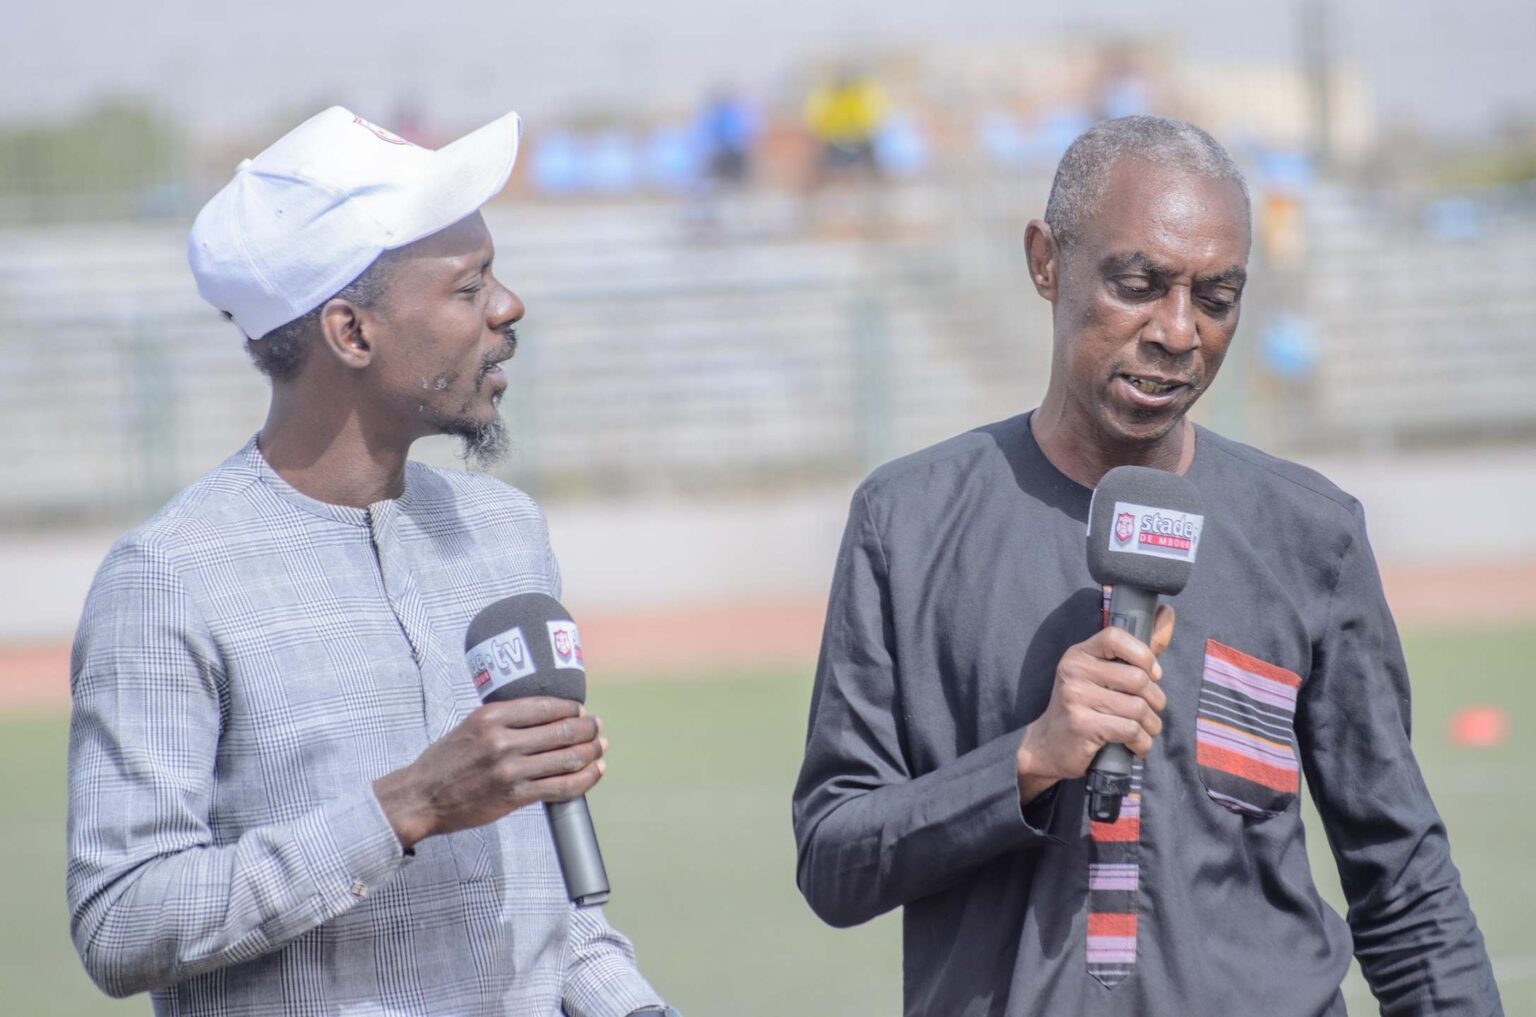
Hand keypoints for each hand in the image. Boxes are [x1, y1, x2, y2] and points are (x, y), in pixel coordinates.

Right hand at [373, 697, 605, 849]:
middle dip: (588, 728)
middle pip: (562, 730)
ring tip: (600, 748)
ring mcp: (510, 770)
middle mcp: (502, 740)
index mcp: (491, 716)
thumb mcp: (471, 726)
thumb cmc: (446, 761)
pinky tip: (595, 772)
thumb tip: (546, 715)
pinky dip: (585, 779)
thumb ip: (504, 720)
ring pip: (567, 758)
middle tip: (597, 728)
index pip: (546, 706)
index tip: (581, 710)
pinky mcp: (514, 796)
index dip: (571, 708)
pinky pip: (561, 787)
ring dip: (591, 752)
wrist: (420, 797)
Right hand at [1016, 604, 1175, 803]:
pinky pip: (1130, 730)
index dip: (1143, 654)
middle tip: (1151, 711)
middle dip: (1156, 700)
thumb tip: (1167, 612)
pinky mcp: (1082, 726)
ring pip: (1138, 708)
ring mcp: (1075, 698)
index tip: (1152, 674)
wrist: (1048, 745)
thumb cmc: (1083, 707)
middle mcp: (1074, 671)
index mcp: (1079, 654)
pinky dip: (1142, 743)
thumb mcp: (1100, 675)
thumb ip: (1134, 651)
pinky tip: (1136, 745)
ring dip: (1151, 725)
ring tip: (1144, 731)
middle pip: (1137, 678)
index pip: (1115, 636)